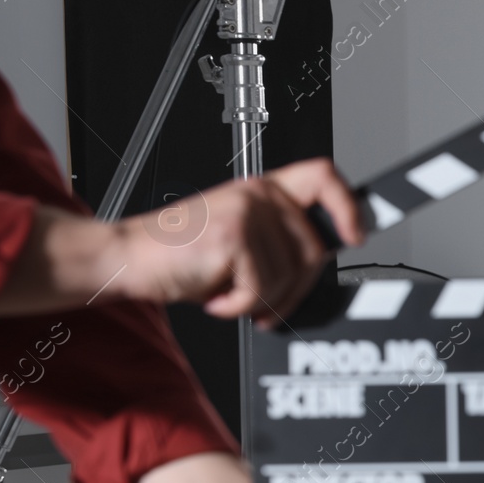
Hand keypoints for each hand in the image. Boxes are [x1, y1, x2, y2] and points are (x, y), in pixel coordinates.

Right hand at [124, 157, 366, 328]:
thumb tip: (322, 258)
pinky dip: (237, 307)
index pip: (323, 175)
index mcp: (263, 189)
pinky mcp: (232, 237)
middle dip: (295, 288)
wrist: (126, 257)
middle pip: (314, 248)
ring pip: (289, 276)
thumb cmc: (180, 252)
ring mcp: (245, 213)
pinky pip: (260, 289)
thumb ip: (276, 237)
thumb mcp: (236, 235)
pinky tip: (216, 298)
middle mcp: (257, 195)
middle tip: (266, 301)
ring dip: (263, 302)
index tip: (356, 234)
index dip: (348, 205)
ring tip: (233, 297)